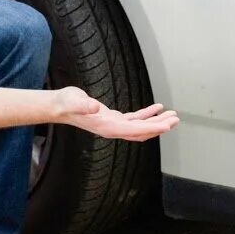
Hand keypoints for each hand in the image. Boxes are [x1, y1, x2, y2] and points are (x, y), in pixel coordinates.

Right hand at [54, 88, 178, 140]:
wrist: (59, 106)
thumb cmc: (67, 103)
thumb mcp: (74, 101)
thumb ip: (84, 105)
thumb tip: (94, 107)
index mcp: (107, 127)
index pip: (135, 130)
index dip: (152, 128)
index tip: (166, 125)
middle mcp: (113, 129)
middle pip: (141, 131)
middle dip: (160, 126)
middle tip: (175, 119)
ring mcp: (114, 125)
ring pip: (141, 127)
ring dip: (157, 121)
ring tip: (172, 115)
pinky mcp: (114, 118)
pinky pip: (134, 119)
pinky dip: (147, 115)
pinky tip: (157, 108)